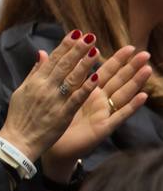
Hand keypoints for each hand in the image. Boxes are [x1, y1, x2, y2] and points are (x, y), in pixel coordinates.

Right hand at [0, 31, 102, 161]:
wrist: (18, 141)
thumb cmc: (19, 117)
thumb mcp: (22, 91)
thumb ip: (34, 72)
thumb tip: (42, 54)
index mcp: (35, 82)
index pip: (52, 59)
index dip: (65, 46)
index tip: (76, 33)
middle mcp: (44, 88)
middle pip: (63, 65)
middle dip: (77, 50)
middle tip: (90, 36)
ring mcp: (54, 101)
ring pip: (72, 78)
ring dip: (85, 64)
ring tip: (96, 51)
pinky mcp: (62, 114)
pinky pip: (76, 98)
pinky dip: (86, 88)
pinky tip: (96, 77)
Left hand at [45, 45, 151, 169]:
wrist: (45, 144)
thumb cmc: (51, 119)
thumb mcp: (52, 93)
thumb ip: (51, 73)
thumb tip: (44, 51)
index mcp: (87, 92)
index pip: (104, 71)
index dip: (116, 59)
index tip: (128, 46)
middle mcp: (98, 101)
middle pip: (117, 80)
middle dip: (130, 66)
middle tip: (143, 52)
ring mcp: (102, 113)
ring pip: (122, 94)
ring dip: (135, 82)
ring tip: (147, 69)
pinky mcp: (103, 127)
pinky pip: (119, 115)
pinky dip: (131, 106)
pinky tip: (143, 96)